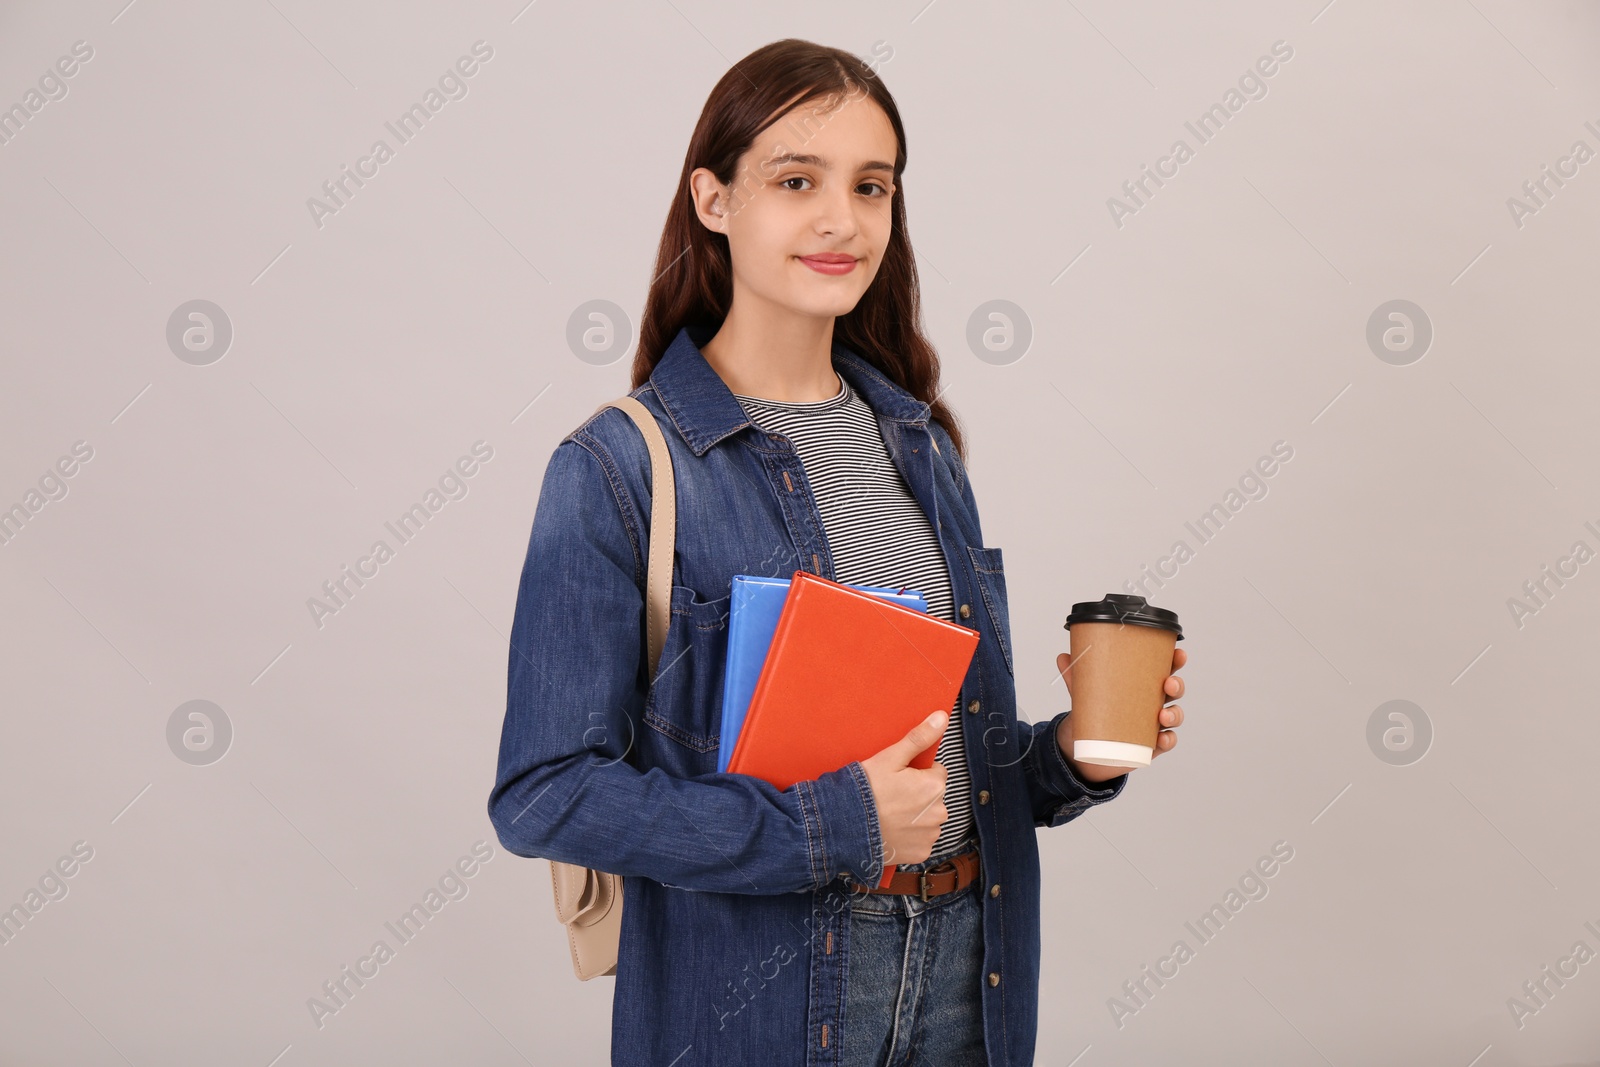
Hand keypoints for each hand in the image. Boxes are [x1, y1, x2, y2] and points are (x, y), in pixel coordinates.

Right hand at [858, 710, 950, 866]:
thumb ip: (919, 738)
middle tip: (891, 795)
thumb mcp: (890, 758)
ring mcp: (930, 835)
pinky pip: (921, 839)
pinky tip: (892, 830)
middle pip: (934, 796)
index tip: (899, 777)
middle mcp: (939, 812)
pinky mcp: (921, 853)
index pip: (937, 773)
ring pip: (928, 818)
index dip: (917, 772)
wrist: (843, 827)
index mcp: (934, 786)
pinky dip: (910, 836)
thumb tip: (941, 717)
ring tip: (889, 813)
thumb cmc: (865, 790)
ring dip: (916, 816)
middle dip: (919, 794)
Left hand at [1054, 646, 1187, 783]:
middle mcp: (1153, 702)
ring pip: (1175, 716)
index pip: (1164, 669)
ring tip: (1163, 715)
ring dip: (1175, 714)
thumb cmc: (1097, 713)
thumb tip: (1062, 656)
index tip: (1178, 654)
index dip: (1175, 661)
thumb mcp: (1086, 694)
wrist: (1090, 749)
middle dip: (1177, 685)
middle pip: (1174, 691)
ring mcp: (1155, 724)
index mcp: (1142, 684)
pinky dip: (1168, 740)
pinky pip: (1167, 742)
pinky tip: (1162, 739)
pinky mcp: (1151, 745)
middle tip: (1168, 683)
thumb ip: (1076, 677)